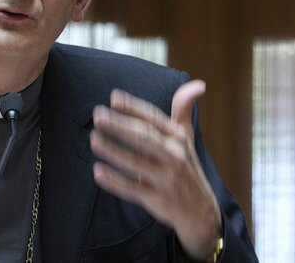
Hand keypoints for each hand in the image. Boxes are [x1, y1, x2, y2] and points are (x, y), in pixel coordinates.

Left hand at [89, 80, 221, 259]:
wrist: (200, 211)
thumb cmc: (186, 167)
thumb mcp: (186, 138)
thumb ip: (183, 111)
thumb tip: (198, 84)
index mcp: (178, 139)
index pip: (154, 119)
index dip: (134, 108)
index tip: (114, 98)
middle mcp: (174, 156)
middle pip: (144, 138)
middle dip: (120, 126)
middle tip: (98, 116)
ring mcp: (166, 179)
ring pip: (136, 162)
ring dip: (114, 151)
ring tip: (94, 139)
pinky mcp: (157, 199)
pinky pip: (132, 189)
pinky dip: (115, 181)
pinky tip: (98, 171)